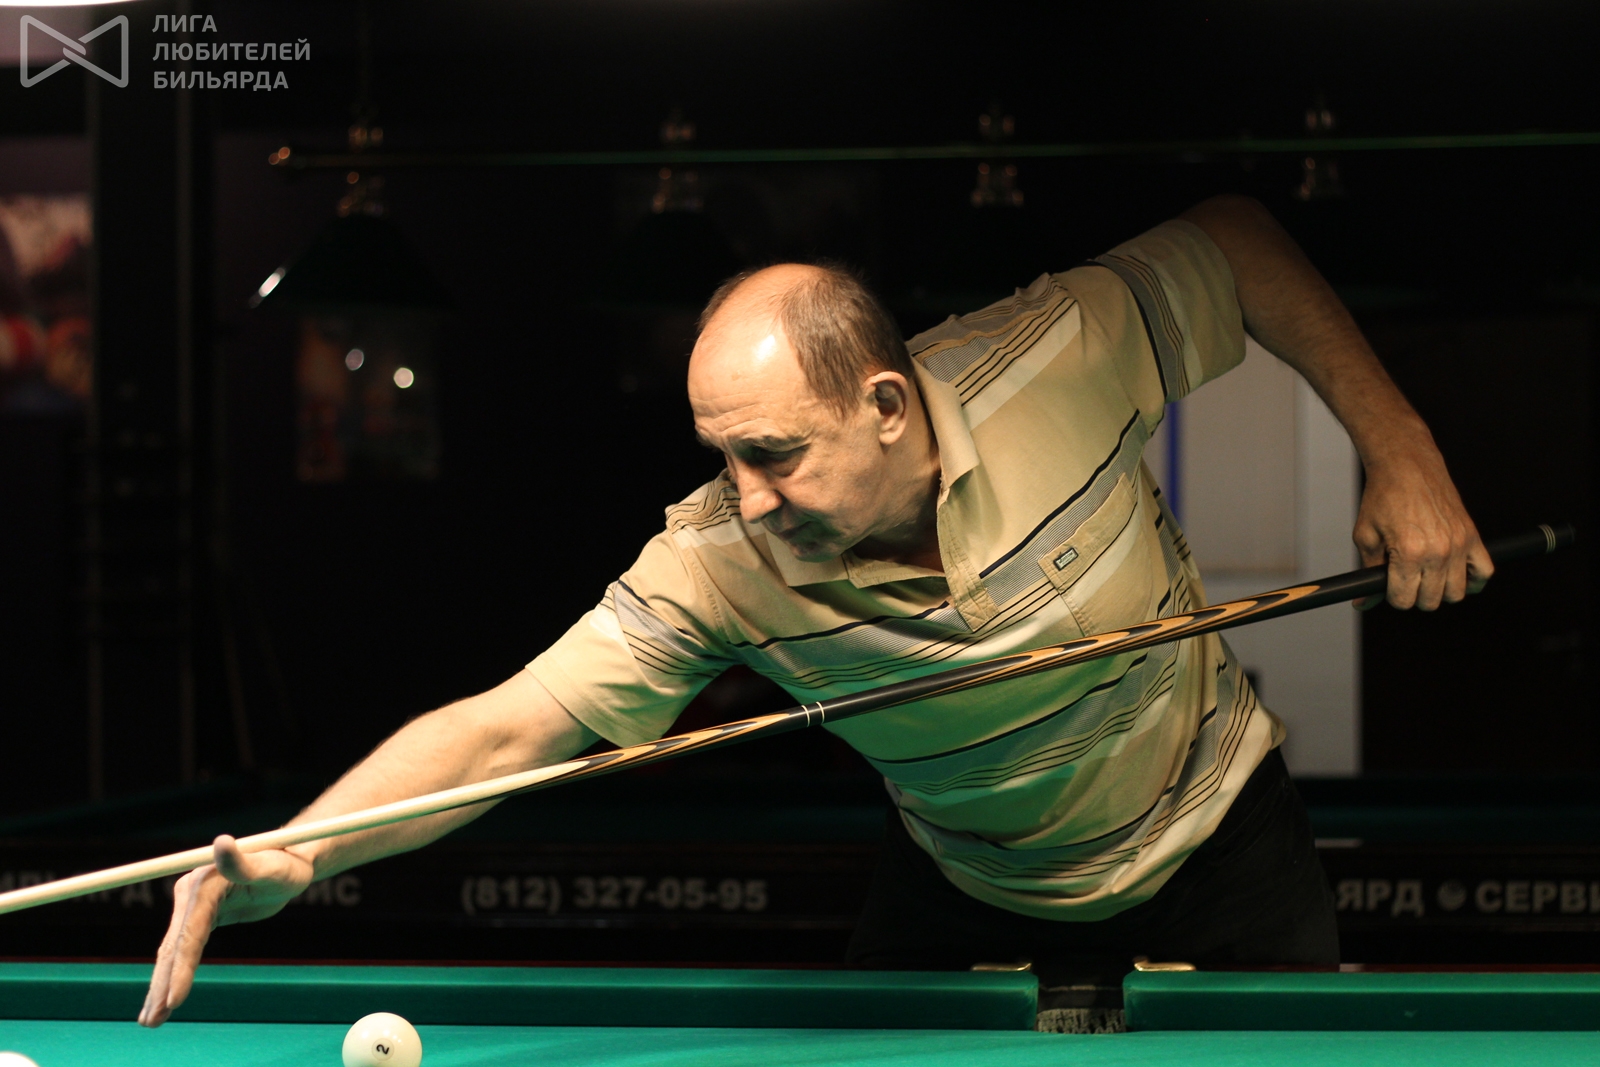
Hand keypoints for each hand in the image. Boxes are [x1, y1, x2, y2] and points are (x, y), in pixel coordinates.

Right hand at [138, 835, 313, 1027]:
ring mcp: (193, 907)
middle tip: (151, 1022)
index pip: (187, 934)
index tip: (173, 999)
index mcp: (202, 885)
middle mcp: (190, 895)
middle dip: (161, 985)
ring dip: (161, 986)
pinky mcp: (202, 917)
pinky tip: (166, 998)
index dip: (179, 968)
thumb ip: (242, 862)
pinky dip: (174, 974)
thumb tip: (222, 842)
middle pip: (173, 947)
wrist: (290, 861)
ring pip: (174, 952)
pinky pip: (184, 950)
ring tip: (150, 1021)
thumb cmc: (285, 864)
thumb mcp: (269, 867)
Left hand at [1352, 445, 1491, 610]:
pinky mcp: (1472, 536)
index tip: (1389, 585)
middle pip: (1430, 601)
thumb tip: (1363, 603)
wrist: (1406, 466)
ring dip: (1440, 590)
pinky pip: (1484, 572)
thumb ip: (1368, 573)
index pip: (1404, 600)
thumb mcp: (1366, 536)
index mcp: (1409, 553)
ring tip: (1426, 575)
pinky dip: (1472, 580)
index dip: (1392, 596)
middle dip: (1414, 595)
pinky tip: (1455, 574)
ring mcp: (1459, 544)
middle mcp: (1438, 551)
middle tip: (1405, 578)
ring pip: (1456, 593)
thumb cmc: (1383, 497)